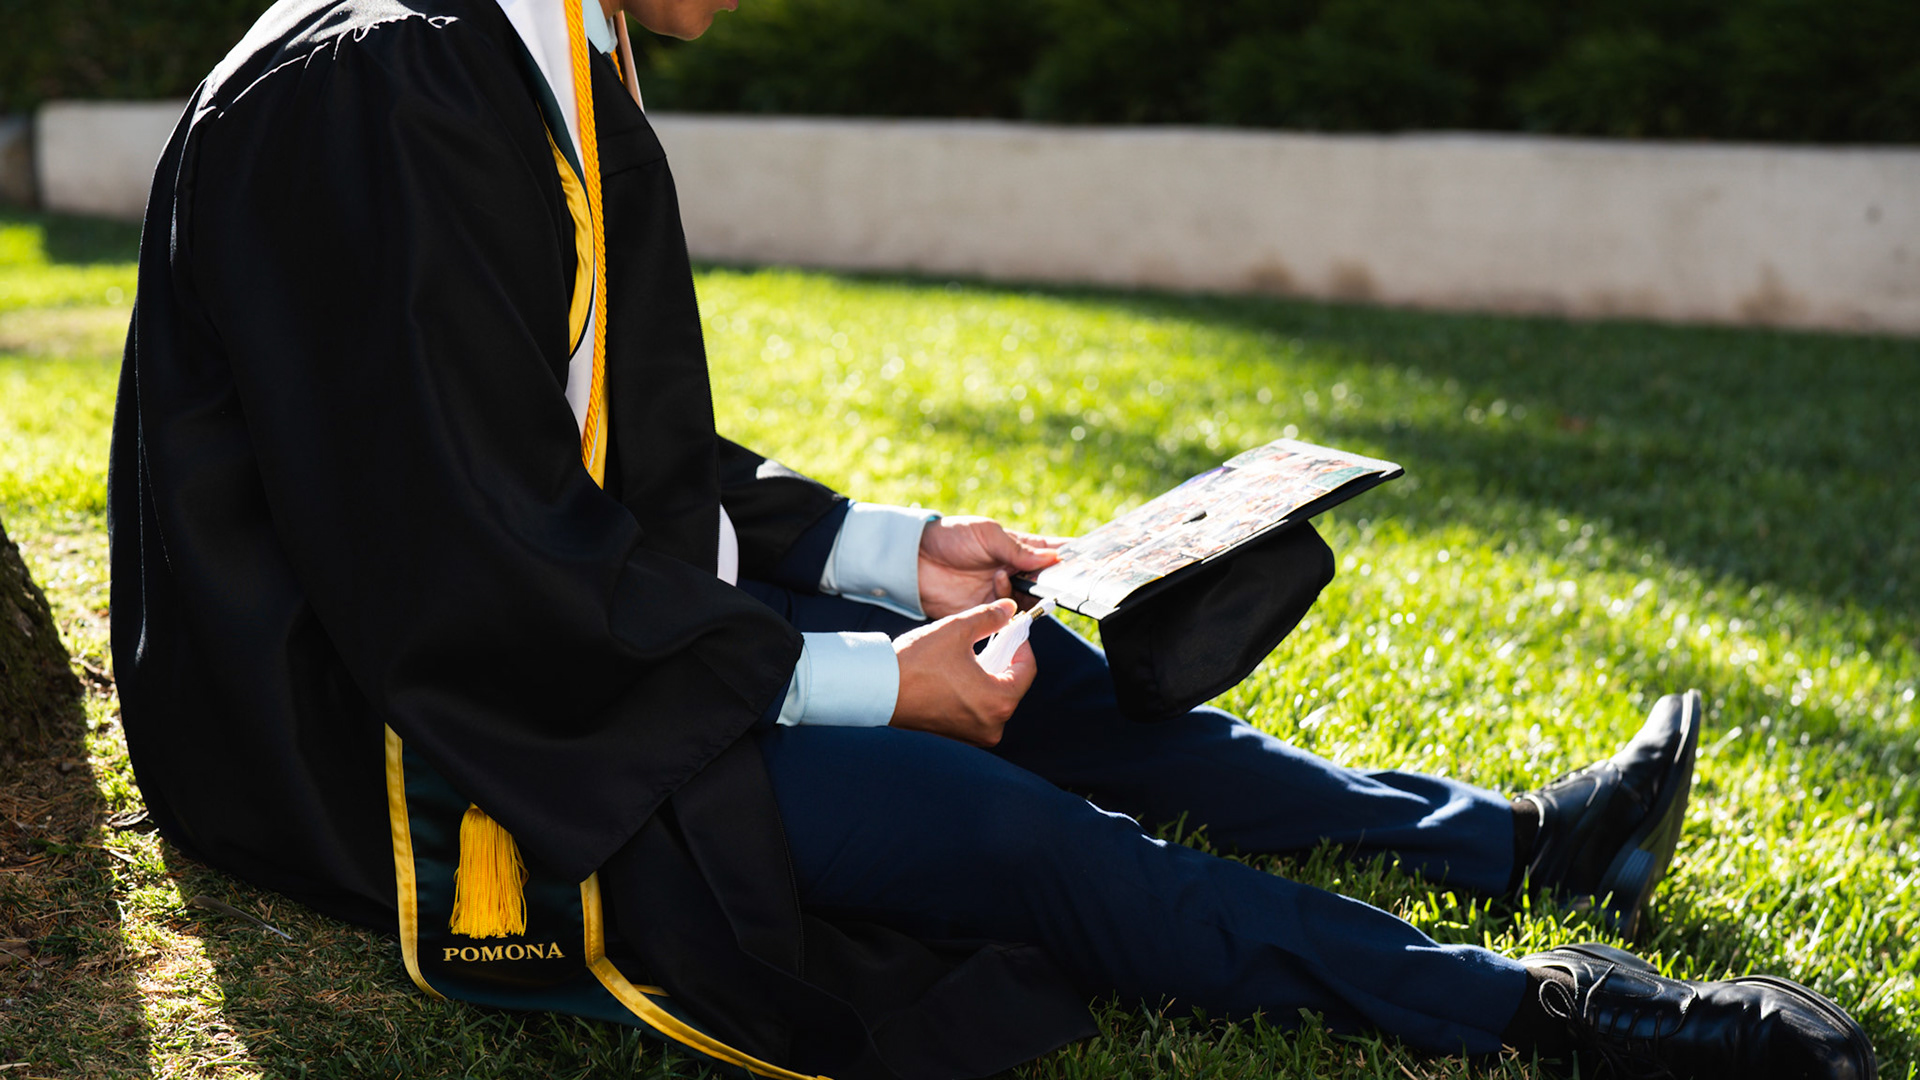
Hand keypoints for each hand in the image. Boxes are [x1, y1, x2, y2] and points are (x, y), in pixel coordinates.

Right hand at [891, 600, 1036, 746]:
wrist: (878, 689)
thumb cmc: (916, 663)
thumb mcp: (957, 630)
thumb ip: (989, 618)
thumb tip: (1008, 609)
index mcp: (999, 702)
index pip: (1027, 670)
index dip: (1022, 645)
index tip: (1013, 630)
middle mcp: (992, 725)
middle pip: (1013, 685)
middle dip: (1005, 659)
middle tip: (994, 638)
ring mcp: (974, 734)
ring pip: (995, 698)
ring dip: (990, 674)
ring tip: (973, 654)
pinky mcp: (958, 735)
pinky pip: (979, 709)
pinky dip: (976, 690)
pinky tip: (960, 672)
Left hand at [917, 516, 1065, 619]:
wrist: (915, 559)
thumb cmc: (951, 538)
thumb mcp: (988, 534)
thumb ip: (1019, 549)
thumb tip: (1053, 557)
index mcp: (1016, 547)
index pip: (1049, 552)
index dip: (1066, 557)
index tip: (1083, 562)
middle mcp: (1012, 571)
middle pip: (1042, 583)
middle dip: (1047, 583)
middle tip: (1045, 580)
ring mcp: (1000, 592)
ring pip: (1027, 601)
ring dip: (1021, 593)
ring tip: (999, 577)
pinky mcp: (986, 611)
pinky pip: (1007, 618)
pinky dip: (1008, 611)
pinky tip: (998, 596)